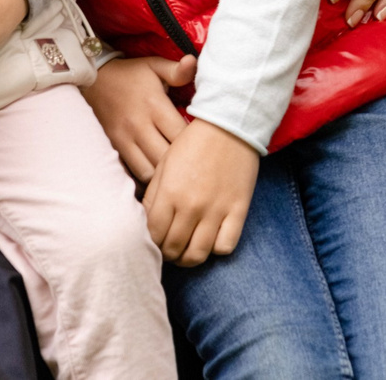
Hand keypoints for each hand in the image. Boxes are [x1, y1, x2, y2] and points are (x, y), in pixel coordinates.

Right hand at [81, 55, 195, 182]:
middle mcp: (139, 126)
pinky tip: (158, 173)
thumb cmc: (130, 74)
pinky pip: (134, 173)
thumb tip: (194, 62)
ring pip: (150, 172)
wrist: (92, 78)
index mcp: (154, 105)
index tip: (205, 144)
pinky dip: (148, 177)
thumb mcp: (154, 66)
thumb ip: (177, 70)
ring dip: (165, 174)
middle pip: (167, 159)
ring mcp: (124, 139)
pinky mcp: (115, 148)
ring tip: (176, 169)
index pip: (182, 135)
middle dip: (183, 164)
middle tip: (194, 162)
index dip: (197, 144)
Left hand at [144, 116, 259, 265]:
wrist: (228, 126)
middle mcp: (192, 206)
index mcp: (170, 192)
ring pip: (198, 254)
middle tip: (167, 248)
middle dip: (167, 253)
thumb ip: (154, 195)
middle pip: (174, 248)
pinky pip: (226, 247)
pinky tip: (210, 239)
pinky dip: (216, 249)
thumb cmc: (192, 143)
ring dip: (188, 258)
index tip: (152, 240)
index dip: (150, 242)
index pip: (153, 234)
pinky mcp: (238, 212)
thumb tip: (146, 222)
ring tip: (185, 251)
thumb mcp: (164, 164)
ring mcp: (217, 211)